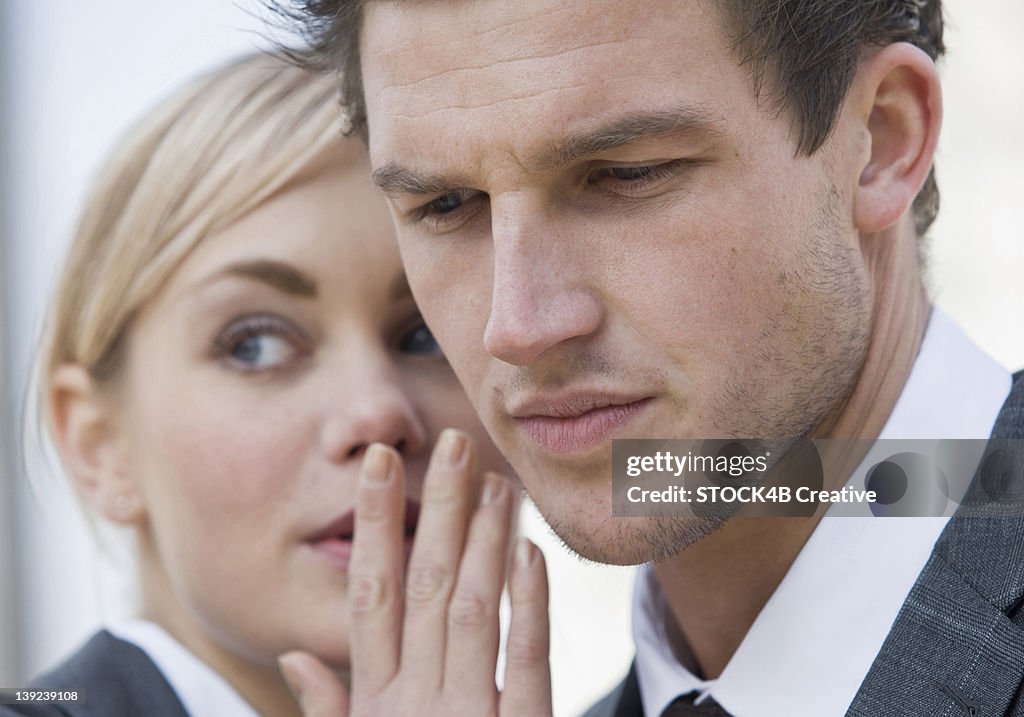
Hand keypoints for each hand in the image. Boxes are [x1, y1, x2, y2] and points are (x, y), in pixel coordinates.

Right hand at [279, 429, 551, 716]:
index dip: (373, 522)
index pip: (370, 592)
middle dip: (438, 508)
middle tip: (455, 444)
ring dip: (484, 540)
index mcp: (376, 697)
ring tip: (497, 483)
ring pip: (473, 610)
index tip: (379, 462)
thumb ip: (330, 707)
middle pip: (425, 584)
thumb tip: (291, 656)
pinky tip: (530, 553)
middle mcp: (416, 701)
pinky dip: (530, 604)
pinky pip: (527, 662)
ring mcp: (468, 715)